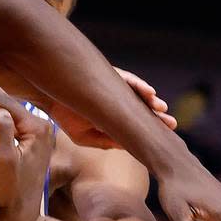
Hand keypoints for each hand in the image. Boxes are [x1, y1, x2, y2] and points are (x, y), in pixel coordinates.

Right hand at [0, 70, 51, 220]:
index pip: (6, 102)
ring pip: (7, 104)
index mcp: (37, 128)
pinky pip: (7, 115)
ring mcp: (34, 131)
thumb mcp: (6, 164)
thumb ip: (4, 135)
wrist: (21, 209)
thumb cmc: (11, 190)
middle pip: (8, 98)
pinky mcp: (27, 138)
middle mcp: (39, 125)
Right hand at [51, 67, 175, 148]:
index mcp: (113, 114)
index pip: (136, 122)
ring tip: (161, 108)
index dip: (151, 128)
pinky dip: (139, 85)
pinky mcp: (108, 75)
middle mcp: (116, 99)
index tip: (167, 137)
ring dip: (151, 100)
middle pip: (142, 107)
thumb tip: (125, 146)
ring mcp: (113, 86)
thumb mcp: (84, 136)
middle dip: (157, 115)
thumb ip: (104, 141)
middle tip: (172, 124)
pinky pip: (127, 79)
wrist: (48, 97)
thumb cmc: (65, 115)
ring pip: (137, 93)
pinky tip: (149, 93)